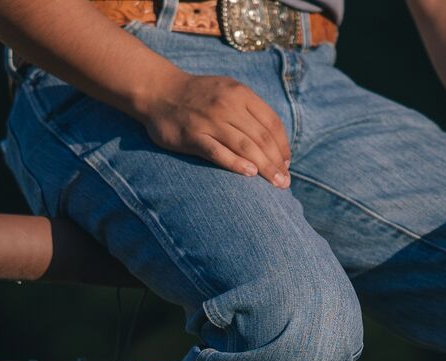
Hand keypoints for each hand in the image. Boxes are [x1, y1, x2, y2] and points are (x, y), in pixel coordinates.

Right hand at [133, 71, 291, 187]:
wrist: (159, 90)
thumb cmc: (198, 96)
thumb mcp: (228, 91)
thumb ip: (249, 110)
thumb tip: (273, 140)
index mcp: (241, 93)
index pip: (272, 123)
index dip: (283, 146)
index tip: (286, 163)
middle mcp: (228, 106)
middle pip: (262, 138)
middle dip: (277, 162)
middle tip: (285, 182)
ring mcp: (210, 121)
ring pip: (245, 147)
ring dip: (264, 168)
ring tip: (276, 184)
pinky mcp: (193, 136)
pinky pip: (219, 153)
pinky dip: (236, 164)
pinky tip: (250, 174)